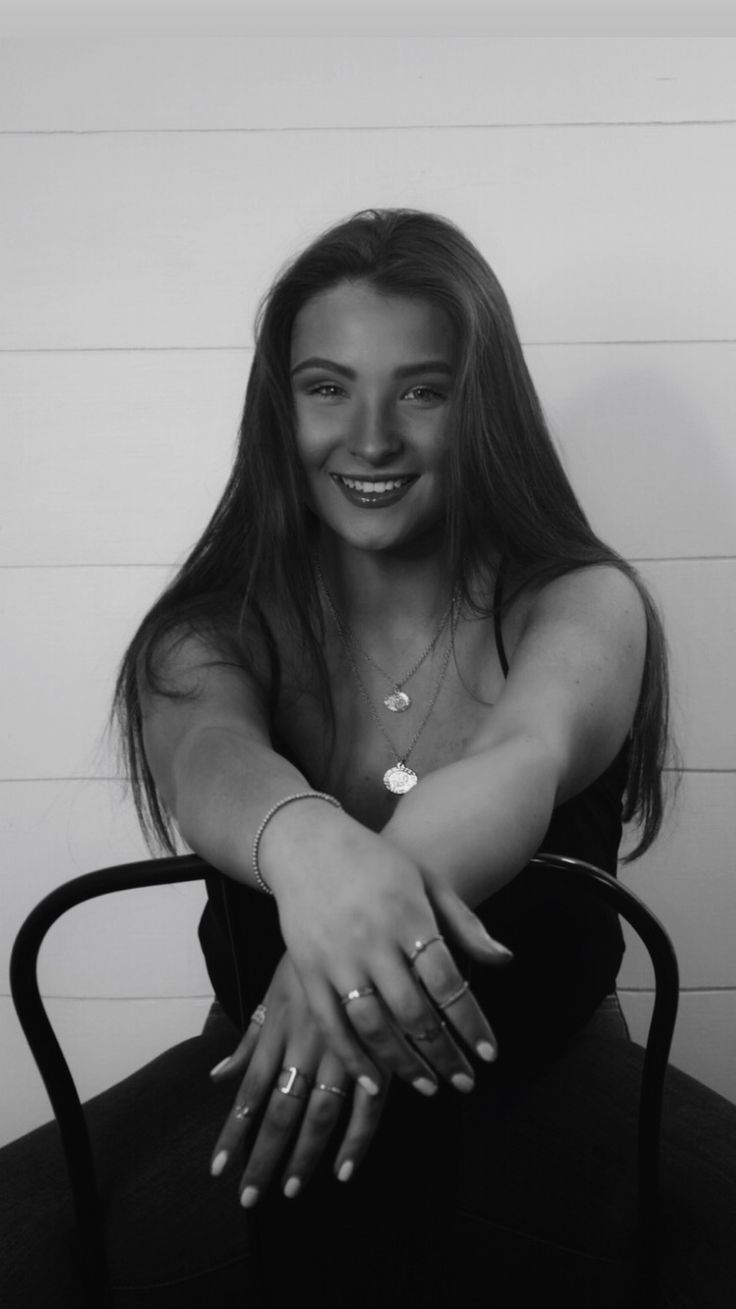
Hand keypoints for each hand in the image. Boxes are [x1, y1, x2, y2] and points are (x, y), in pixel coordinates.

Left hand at [209, 952, 388, 1206]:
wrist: (365, 915)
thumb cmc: (317, 952)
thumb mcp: (276, 988)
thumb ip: (251, 1037)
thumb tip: (217, 1077)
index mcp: (280, 1026)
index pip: (250, 1088)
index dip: (234, 1130)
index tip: (219, 1169)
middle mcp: (307, 1042)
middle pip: (281, 1109)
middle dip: (264, 1155)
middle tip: (250, 1197)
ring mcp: (344, 1047)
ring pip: (320, 1112)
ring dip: (305, 1154)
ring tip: (291, 1189)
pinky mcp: (381, 1048)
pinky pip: (369, 1104)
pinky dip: (357, 1138)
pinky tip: (344, 1168)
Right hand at [261, 805, 511, 1099]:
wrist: (307, 844)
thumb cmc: (376, 864)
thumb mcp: (426, 880)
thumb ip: (464, 923)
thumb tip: (504, 961)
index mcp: (408, 916)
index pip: (447, 981)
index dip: (470, 1022)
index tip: (489, 1053)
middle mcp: (372, 940)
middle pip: (414, 1012)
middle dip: (444, 1054)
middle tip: (465, 1082)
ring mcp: (336, 958)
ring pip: (373, 1026)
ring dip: (403, 1065)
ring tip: (429, 1087)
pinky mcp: (306, 971)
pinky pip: (331, 1025)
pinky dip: (353, 1059)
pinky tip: (375, 1083)